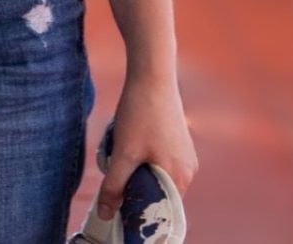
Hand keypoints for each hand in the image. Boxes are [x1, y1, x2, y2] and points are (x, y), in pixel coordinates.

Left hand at [95, 73, 196, 220]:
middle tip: (114, 166)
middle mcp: (188, 171)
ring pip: (153, 174)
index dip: (136, 211)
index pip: (159, 211)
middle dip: (132, 185)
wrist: (152, 78)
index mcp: (180, 180)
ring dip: (133, 168)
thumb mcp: (123, 154)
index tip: (116, 205)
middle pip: (155, 193)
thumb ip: (114, 186)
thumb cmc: (140, 115)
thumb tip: (104, 215)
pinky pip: (156, 159)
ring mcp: (184, 156)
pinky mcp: (177, 142)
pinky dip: (139, 155)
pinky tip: (128, 136)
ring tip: (121, 145)